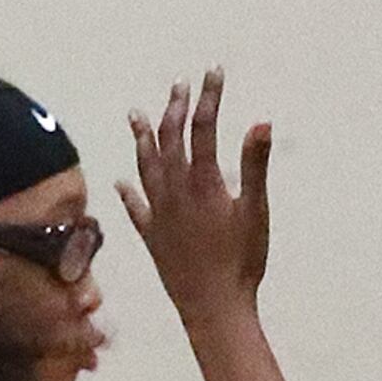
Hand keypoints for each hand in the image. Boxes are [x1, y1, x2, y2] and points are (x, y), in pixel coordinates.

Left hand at [119, 68, 273, 326]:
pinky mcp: (152, 237)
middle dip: (175, 108)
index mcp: (202, 182)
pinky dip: (128, 193)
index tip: (214, 71)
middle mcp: (174, 192)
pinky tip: (121, 182)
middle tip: (180, 84)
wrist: (214, 308)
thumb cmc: (242, 262)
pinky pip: (136, 208)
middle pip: (170, 139)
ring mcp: (159, 214)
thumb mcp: (256, 211)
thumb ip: (255, 165)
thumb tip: (260, 122)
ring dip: (141, 138)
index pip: (204, 127)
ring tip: (135, 114)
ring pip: (145, 166)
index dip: (209, 97)